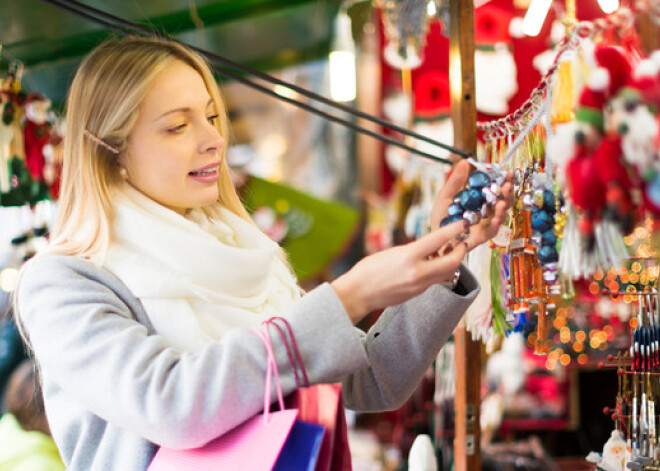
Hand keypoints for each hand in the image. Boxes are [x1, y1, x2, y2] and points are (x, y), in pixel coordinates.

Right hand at [331, 220, 468, 324]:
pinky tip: (432, 264)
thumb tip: (429, 248)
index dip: (454, 230)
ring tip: (447, 252)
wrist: (358, 293)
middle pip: (452, 262)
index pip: (439, 240)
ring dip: (452, 262)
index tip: (464, 223)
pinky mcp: (418, 293)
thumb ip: (413, 250)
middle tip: (461, 242)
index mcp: (408, 256)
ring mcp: (419, 285)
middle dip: (460, 251)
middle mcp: (417, 272)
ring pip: (447, 273)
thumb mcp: (392, 253)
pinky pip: (435, 280)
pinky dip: (438, 270)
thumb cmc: (369, 270)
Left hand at [430, 159, 513, 250]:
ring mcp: (485, 223)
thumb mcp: (445, 196)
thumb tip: (464, 162)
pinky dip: (495, 224)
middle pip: (502, 200)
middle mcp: (486, 210)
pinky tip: (496, 219)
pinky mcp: (482, 236)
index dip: (503, 180)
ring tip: (502, 202)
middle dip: (507, 192)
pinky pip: (492, 231)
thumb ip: (455, 181)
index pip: (496, 188)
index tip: (507, 172)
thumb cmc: (441, 217)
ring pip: (500, 215)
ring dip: (503, 208)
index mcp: (480, 199)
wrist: (434, 236)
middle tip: (507, 185)